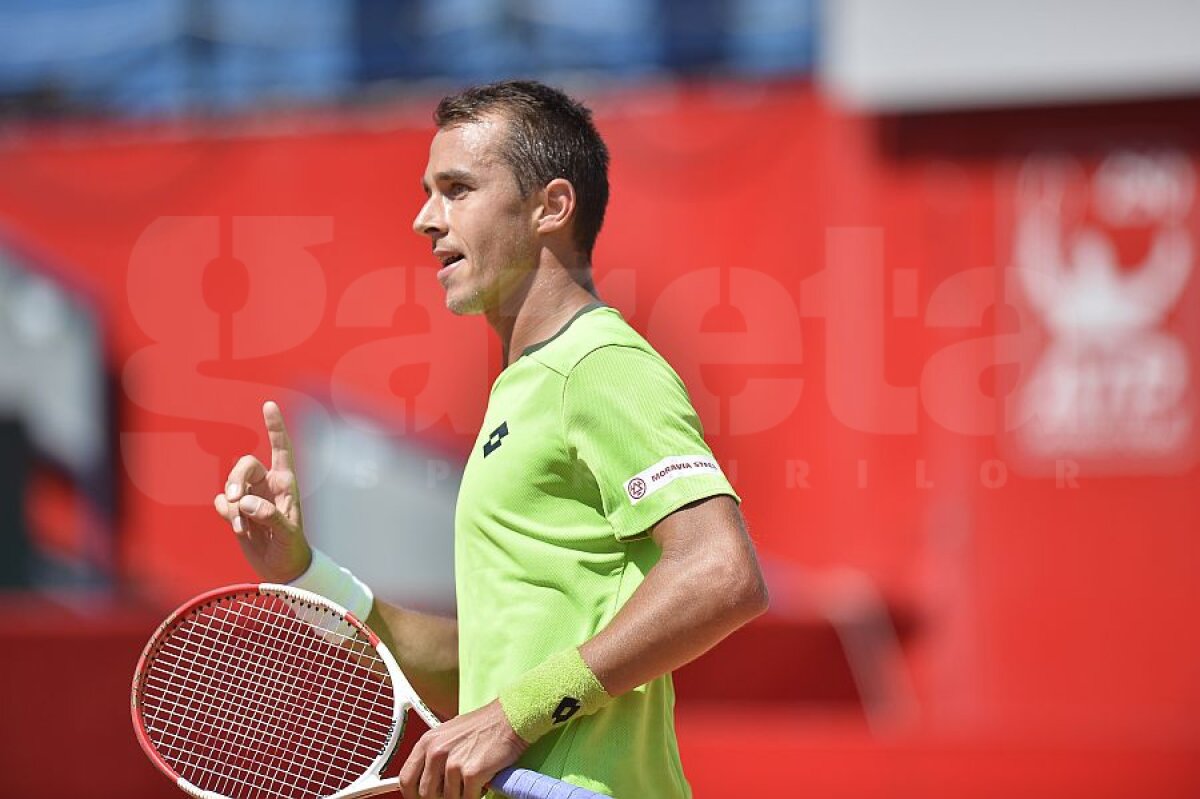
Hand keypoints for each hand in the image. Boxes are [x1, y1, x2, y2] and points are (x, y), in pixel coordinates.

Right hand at [212, 400, 310, 582]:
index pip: (281, 448)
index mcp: (286, 483)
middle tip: (237, 503)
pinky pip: (222, 501)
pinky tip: (236, 526)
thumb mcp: (288, 535)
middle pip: (244, 465)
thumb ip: (270, 517)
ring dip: (231, 504)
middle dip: (236, 480)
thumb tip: (246, 503)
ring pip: (230, 484)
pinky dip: (225, 512)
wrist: (281, 570)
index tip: (269, 404)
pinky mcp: (236, 511)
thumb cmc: (292, 549)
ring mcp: (251, 497)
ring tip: (242, 526)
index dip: (275, 426)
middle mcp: (267, 485)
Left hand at [399, 700, 528, 798]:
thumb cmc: (483, 726)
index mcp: (427, 742)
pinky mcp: (471, 772)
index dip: (412, 795)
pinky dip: (476, 795)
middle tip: (454, 791)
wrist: (509, 718)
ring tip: (472, 781)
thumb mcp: (448, 735)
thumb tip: (424, 782)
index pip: (406, 779)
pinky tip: (483, 781)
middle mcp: (436, 751)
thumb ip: (433, 757)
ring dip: (461, 795)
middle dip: (440, 797)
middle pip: (426, 794)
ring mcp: (453, 763)